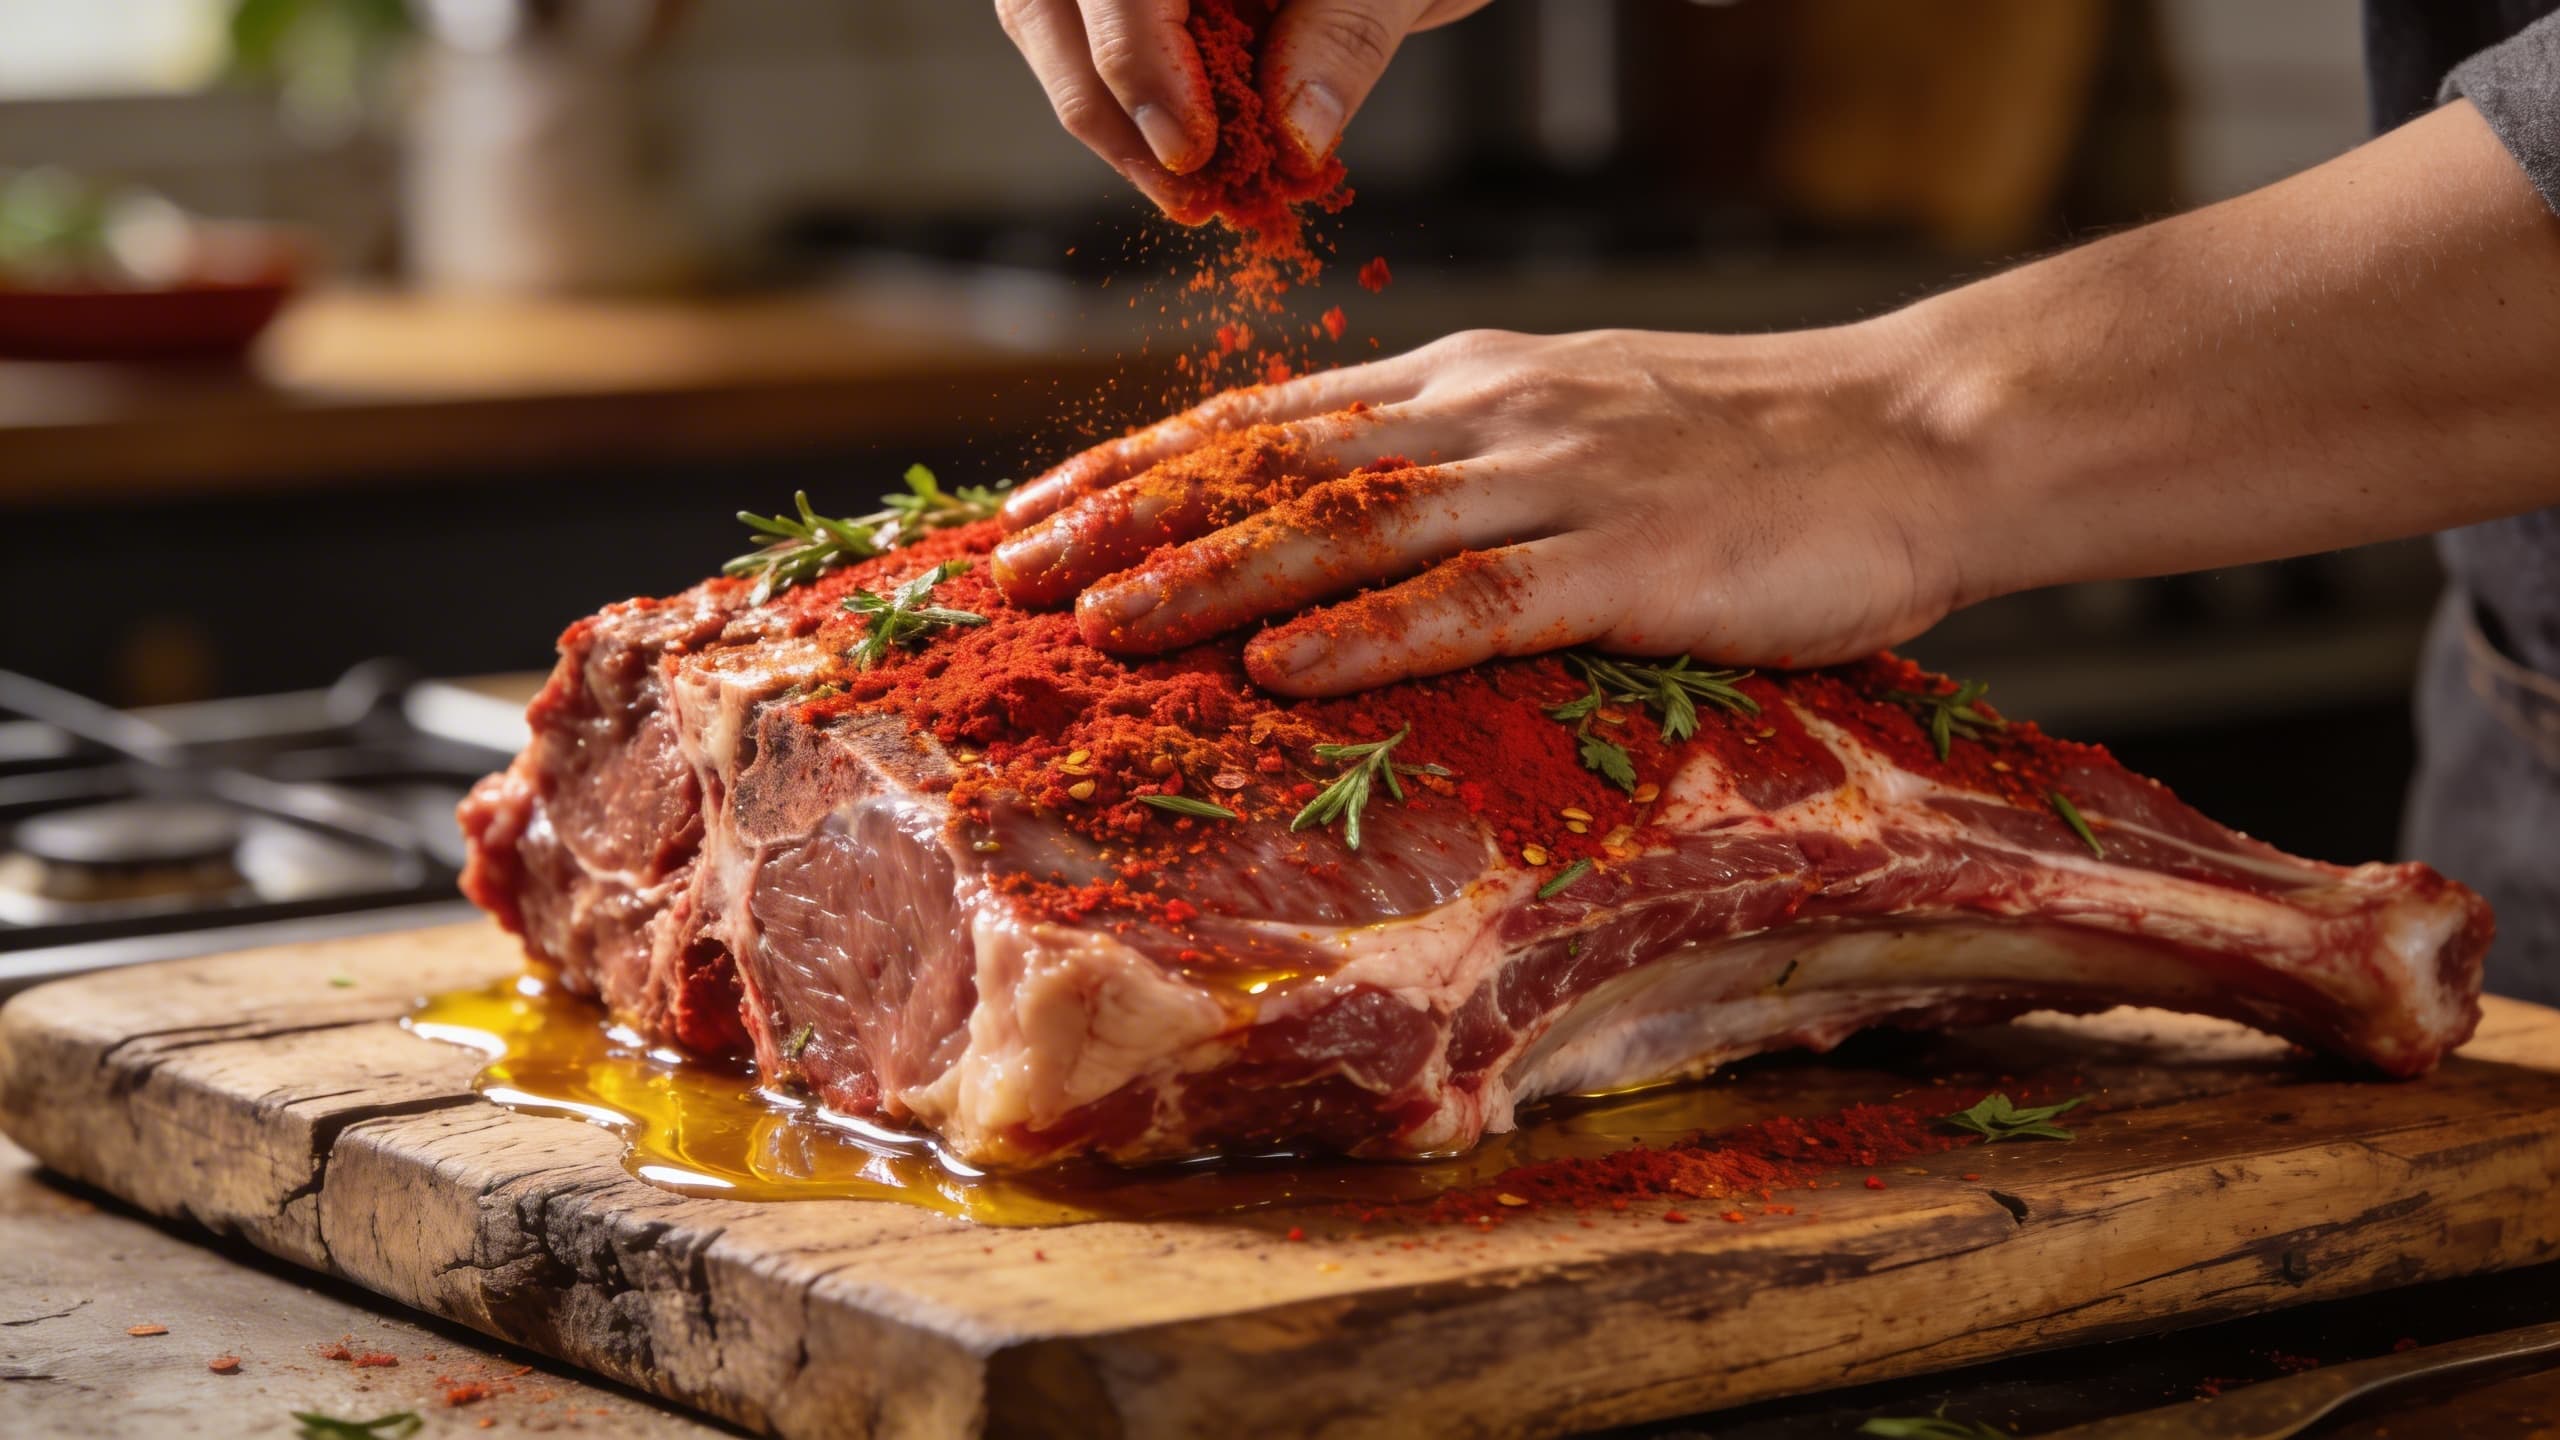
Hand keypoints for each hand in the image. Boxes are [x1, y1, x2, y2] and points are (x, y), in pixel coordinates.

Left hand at [989, 324, 1966, 695]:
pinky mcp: (1634, 563)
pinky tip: (1285, 668)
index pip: (1267, 417)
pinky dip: (1374, 636)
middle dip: (1133, 520)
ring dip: (1218, 576)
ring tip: (1108, 626)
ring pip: (1354, 525)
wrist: (1918, 433)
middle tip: (1018, 574)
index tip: (1036, 512)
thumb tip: (1339, 544)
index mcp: (1471, 381)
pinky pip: (1479, 599)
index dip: (1139, 465)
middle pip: (1277, 463)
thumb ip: (1461, 464)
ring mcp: (1560, 481)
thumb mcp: (1577, 421)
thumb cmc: (1749, 452)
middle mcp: (1491, 413)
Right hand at [993, 0, 1494, 206]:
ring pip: (1047, 25)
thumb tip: (1296, 136)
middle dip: (1106, 107)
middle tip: (1181, 193)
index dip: (1139, 62)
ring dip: (1106, 120)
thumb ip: (1343, 37)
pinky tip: (1182, 163)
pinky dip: (1127, 112)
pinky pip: (1083, 45)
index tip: (1188, 151)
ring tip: (1183, 193)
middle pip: (1048, 5)